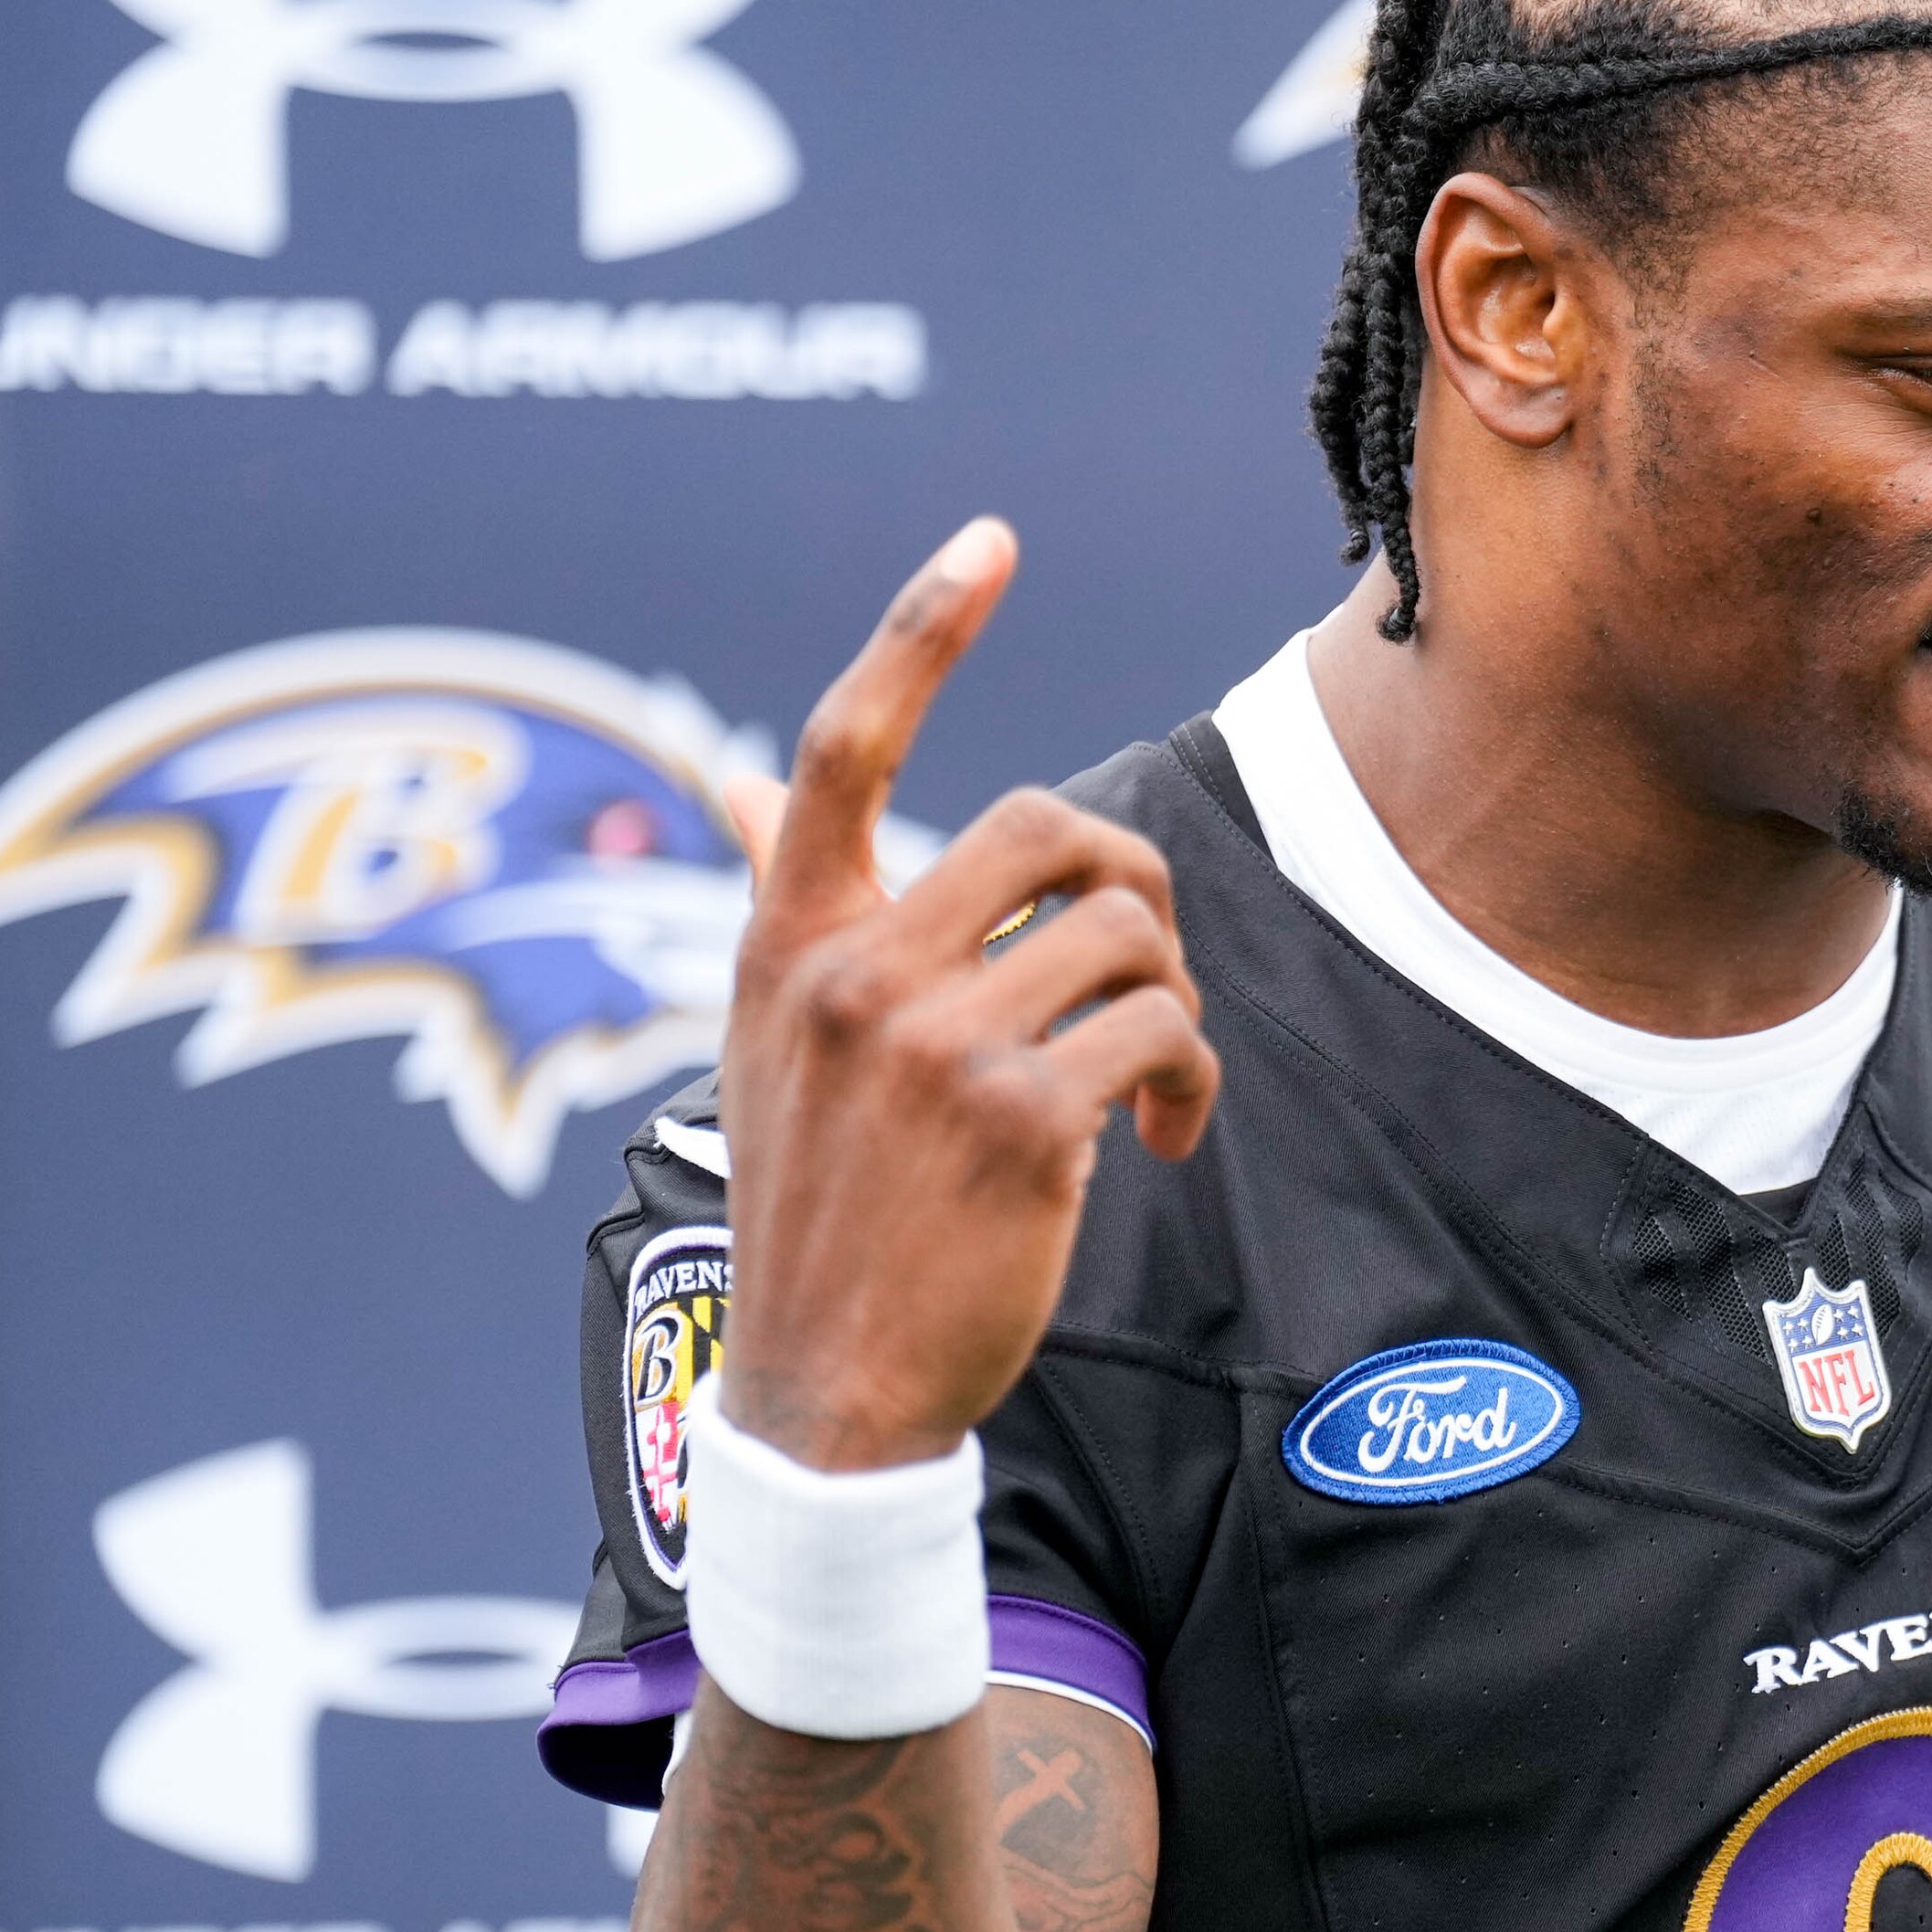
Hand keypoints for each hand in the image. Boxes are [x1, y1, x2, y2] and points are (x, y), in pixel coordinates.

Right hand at [713, 519, 1220, 1471]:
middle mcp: (851, 977)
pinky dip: (1187, 1079)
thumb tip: (744, 784)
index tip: (991, 539)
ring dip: (1169, 1001)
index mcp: (789, 945)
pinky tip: (1161, 1137)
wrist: (830, 1392)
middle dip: (1129, 881)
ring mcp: (933, 1046)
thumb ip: (790, 912)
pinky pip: (1160, 1029)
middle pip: (1044, 828)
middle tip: (1140, 968)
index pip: (846, 749)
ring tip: (1153, 1079)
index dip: (920, 630)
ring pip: (1124, 932)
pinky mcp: (1022, 1122)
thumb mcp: (771, 1047)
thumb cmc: (821, 1211)